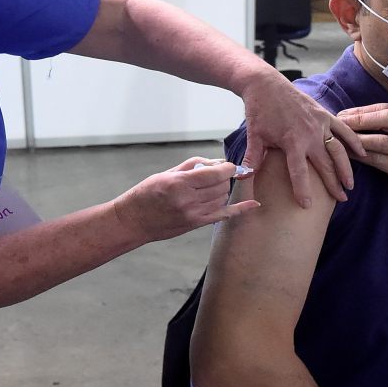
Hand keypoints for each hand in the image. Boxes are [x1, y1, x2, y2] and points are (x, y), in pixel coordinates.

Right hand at [112, 157, 258, 242]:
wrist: (134, 220)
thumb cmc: (147, 193)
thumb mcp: (167, 173)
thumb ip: (193, 165)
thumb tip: (217, 162)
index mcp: (180, 184)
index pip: (215, 173)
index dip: (226, 168)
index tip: (227, 165)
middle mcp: (188, 200)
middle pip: (221, 185)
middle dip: (223, 177)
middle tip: (213, 176)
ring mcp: (193, 215)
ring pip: (223, 197)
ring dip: (223, 189)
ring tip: (209, 188)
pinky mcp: (196, 224)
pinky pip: (224, 215)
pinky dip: (240, 209)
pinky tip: (253, 204)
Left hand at [241, 71, 363, 206]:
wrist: (265, 84)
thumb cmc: (259, 111)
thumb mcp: (255, 136)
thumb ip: (253, 159)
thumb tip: (245, 179)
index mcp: (292, 142)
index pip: (299, 172)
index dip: (303, 190)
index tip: (307, 206)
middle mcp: (310, 134)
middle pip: (325, 164)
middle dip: (333, 184)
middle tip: (341, 200)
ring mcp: (320, 123)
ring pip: (338, 150)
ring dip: (346, 168)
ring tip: (350, 185)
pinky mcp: (324, 114)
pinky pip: (343, 129)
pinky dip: (354, 140)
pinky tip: (362, 153)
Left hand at [335, 104, 387, 204]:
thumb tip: (356, 115)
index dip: (363, 110)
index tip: (344, 113)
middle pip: (386, 118)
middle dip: (359, 119)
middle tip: (339, 123)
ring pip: (380, 141)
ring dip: (356, 139)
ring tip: (339, 139)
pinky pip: (378, 160)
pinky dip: (361, 157)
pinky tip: (348, 155)